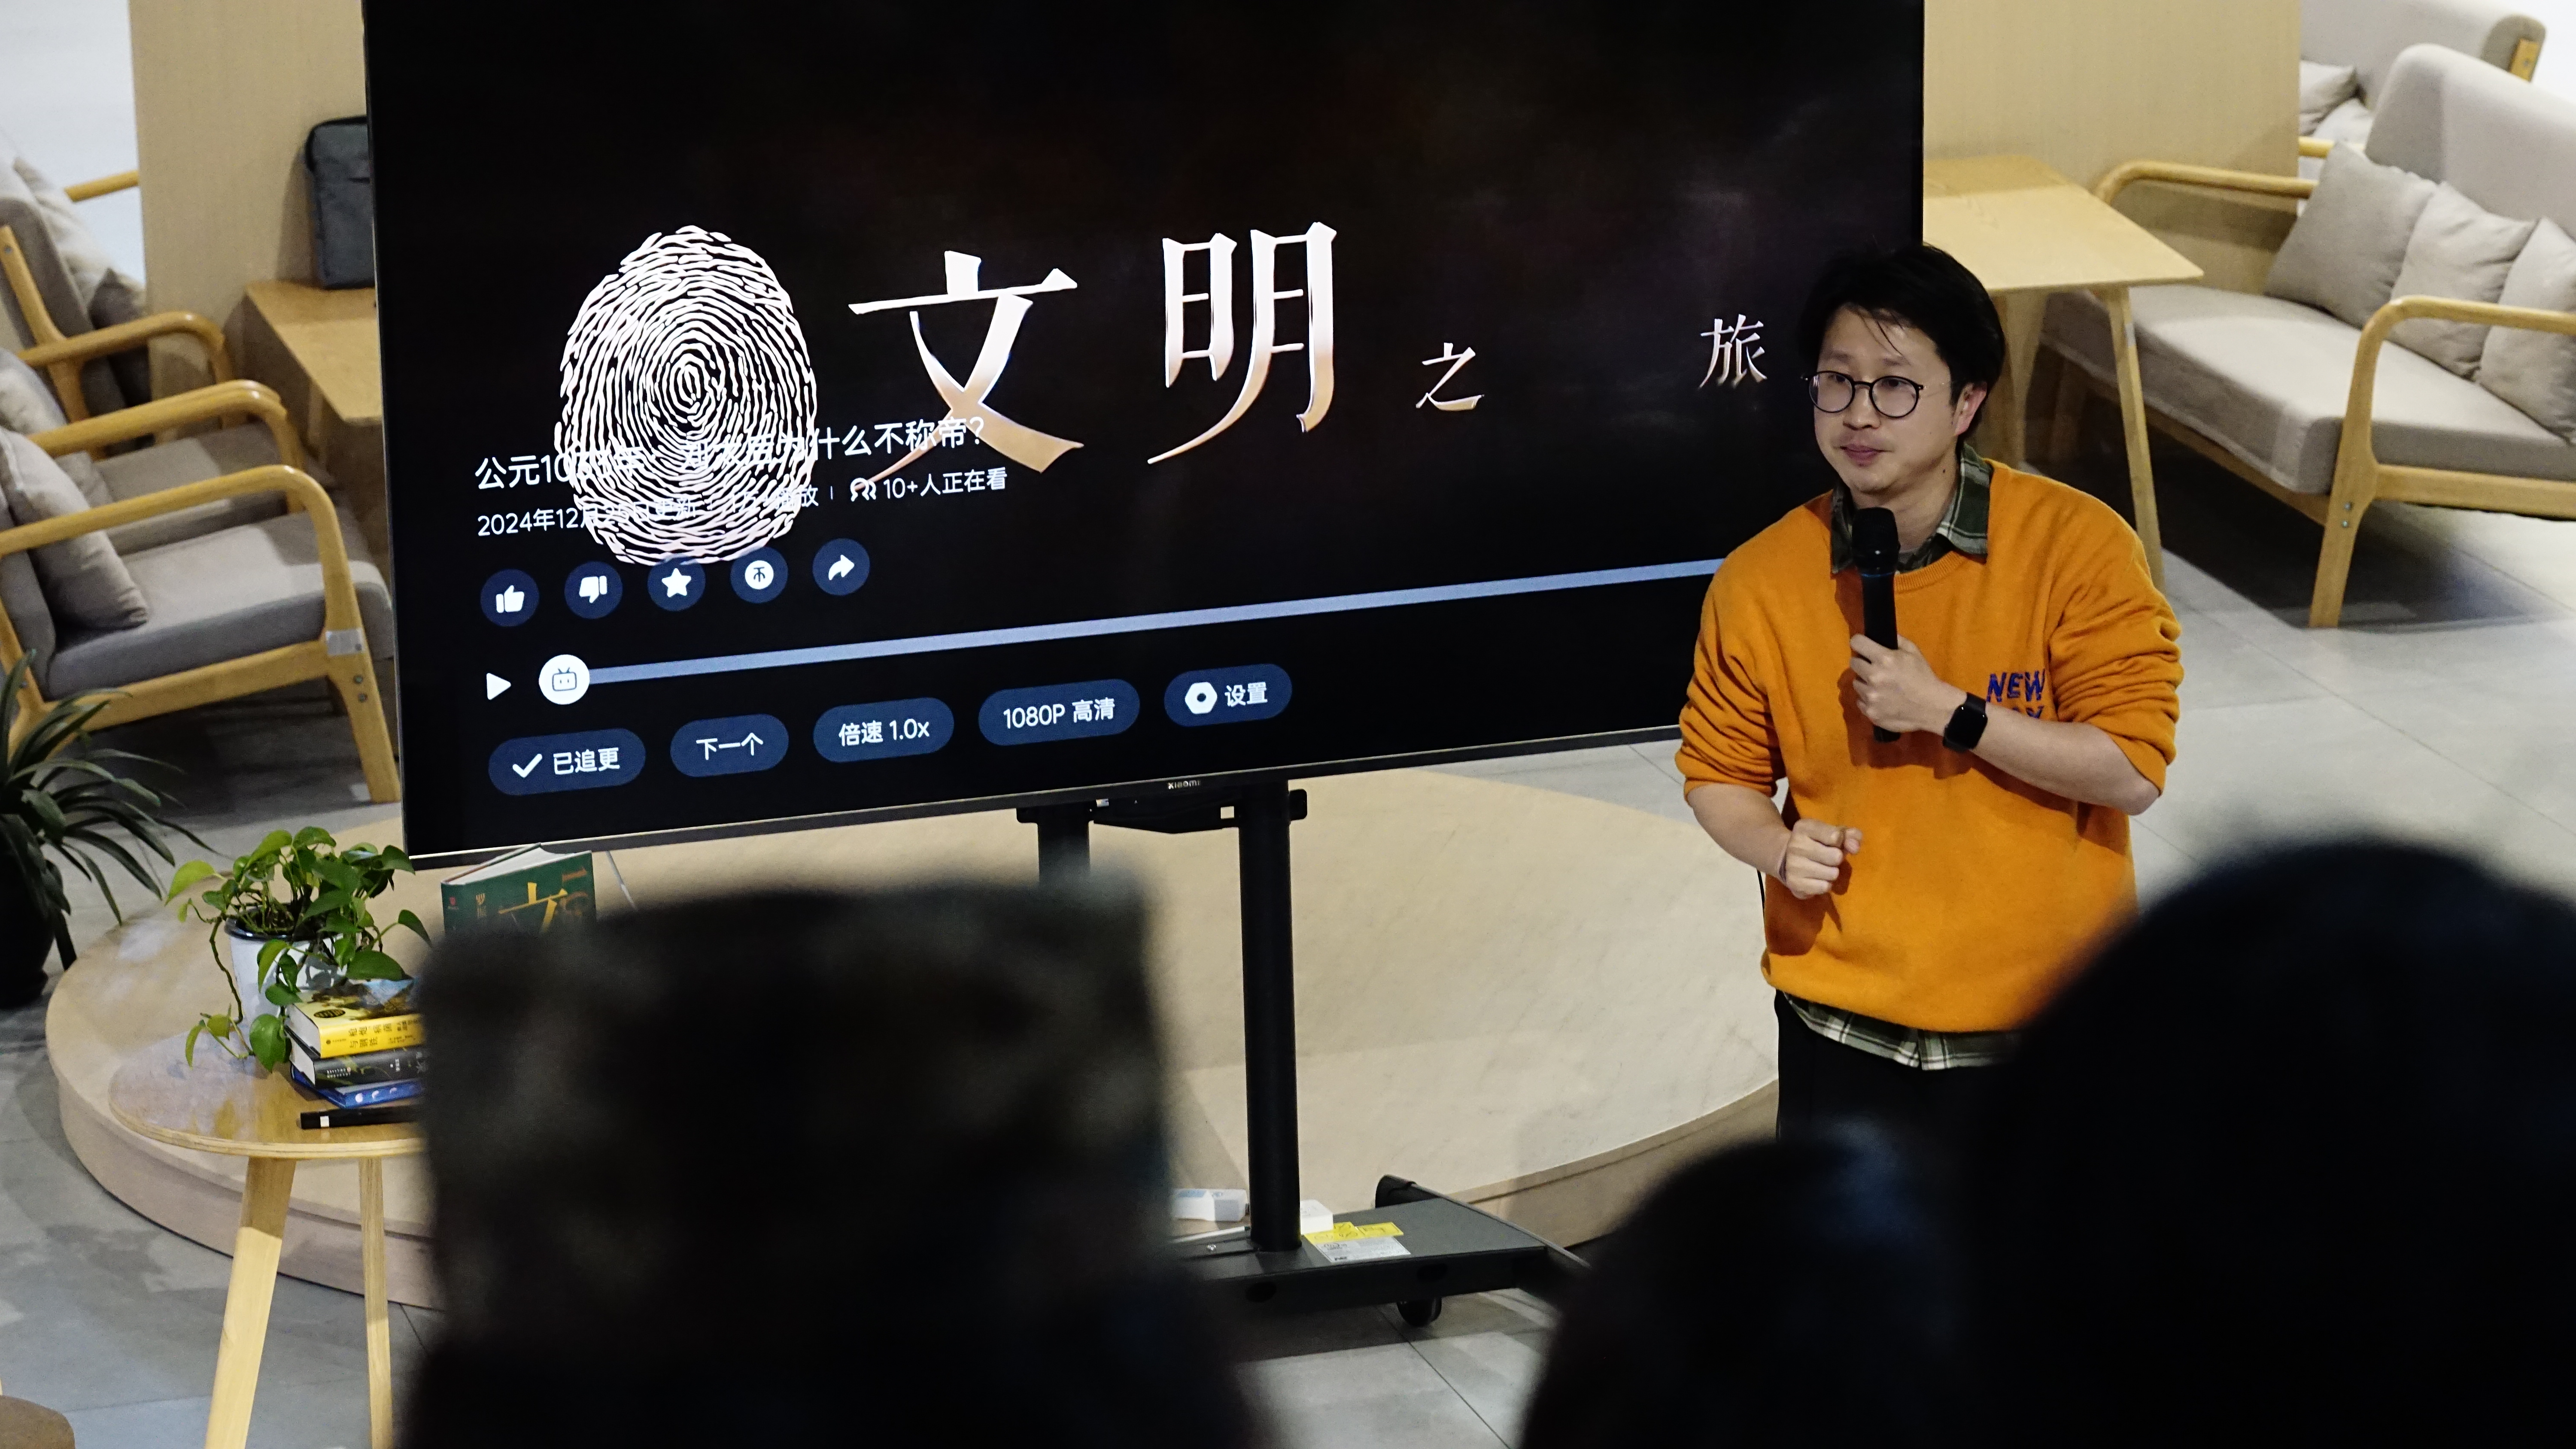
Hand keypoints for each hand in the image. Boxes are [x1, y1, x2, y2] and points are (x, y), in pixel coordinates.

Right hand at [1776, 818, 1859, 898]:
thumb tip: (1855, 847)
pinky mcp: (1795, 883)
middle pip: (1836, 856)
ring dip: (1832, 872)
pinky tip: (1817, 878)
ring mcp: (1793, 865)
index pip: (1836, 836)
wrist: (1786, 859)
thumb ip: (1851, 835)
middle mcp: (1795, 845)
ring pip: (1832, 874)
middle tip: (1829, 857)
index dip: (1841, 841)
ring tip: (1823, 868)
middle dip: (1837, 858)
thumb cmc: (1817, 843)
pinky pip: (1824, 887)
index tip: (1833, 842)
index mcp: (1804, 828)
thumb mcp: (1833, 832)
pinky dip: (1825, 884)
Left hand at [1850, 634, 1965, 736]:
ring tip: (1880, 686)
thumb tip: (1880, 634)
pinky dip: (1868, 700)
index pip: (1857, 643)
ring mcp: (1871, 697)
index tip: (1862, 646)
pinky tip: (1881, 699)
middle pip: (1854, 663)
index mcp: (1884, 659)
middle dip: (1863, 663)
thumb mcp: (1913, 652)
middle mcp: (1874, 677)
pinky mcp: (1870, 712)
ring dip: (1865, 683)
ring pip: (1856, 683)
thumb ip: (1896, 640)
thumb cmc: (1923, 677)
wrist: (1932, 707)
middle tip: (1874, 668)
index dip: (1859, 643)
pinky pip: (1860, 701)